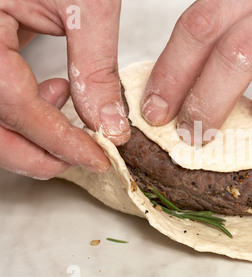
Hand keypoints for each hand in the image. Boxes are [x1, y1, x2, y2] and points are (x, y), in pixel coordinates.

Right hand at [0, 0, 129, 179]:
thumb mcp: (84, 4)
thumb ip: (94, 68)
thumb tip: (109, 123)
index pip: (15, 107)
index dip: (58, 141)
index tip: (97, 159)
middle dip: (39, 152)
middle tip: (84, 155)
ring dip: (32, 132)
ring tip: (68, 103)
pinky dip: (26, 108)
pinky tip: (54, 90)